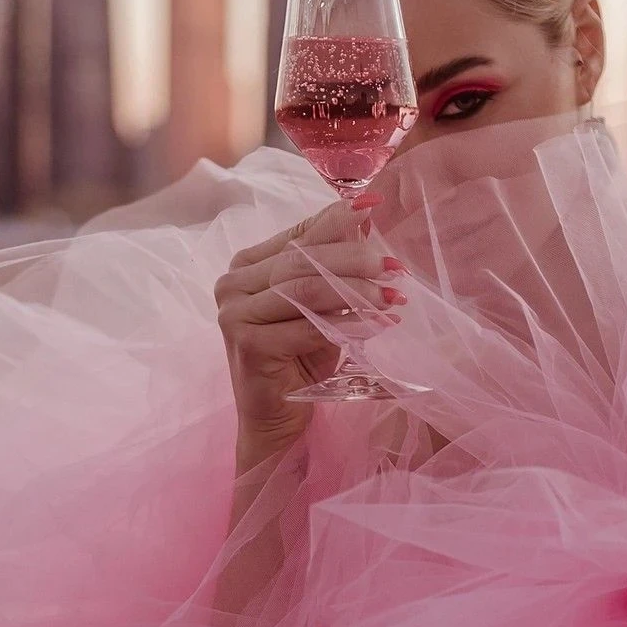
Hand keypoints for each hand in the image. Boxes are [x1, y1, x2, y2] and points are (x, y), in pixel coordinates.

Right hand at [215, 197, 406, 461]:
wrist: (277, 420)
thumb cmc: (300, 362)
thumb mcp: (320, 308)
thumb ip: (332, 268)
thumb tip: (365, 222)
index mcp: (247, 267)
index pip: (296, 234)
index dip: (336, 218)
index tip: (374, 206)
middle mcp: (233, 285)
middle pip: (302, 260)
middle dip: (354, 259)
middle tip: (394, 267)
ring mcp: (235, 314)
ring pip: (304, 289)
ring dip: (354, 291)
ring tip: (392, 295)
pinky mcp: (247, 344)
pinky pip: (307, 326)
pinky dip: (348, 324)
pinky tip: (377, 324)